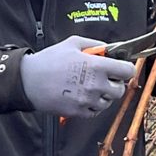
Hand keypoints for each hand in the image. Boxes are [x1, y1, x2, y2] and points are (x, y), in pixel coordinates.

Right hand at [20, 36, 135, 117]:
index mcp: (97, 66)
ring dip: (104, 95)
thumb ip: (95, 45)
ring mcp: (88, 101)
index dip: (126, 69)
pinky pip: (96, 111)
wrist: (29, 81)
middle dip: (116, 83)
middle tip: (106, 78)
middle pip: (120, 90)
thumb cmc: (49, 60)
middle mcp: (95, 85)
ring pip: (109, 102)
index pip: (127, 71)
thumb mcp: (73, 43)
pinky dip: (93, 105)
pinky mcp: (79, 112)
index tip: (122, 68)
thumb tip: (110, 49)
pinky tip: (84, 96)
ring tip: (91, 87)